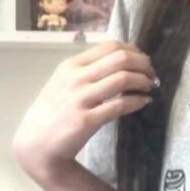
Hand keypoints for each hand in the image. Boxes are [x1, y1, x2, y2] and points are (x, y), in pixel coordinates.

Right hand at [12, 40, 155, 182]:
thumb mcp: (63, 83)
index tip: (143, 60)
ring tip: (150, 87)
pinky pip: (121, 105)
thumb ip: (87, 71)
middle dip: (143, 64)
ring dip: (144, 81)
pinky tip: (144, 102)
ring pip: (123, 78)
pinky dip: (138, 101)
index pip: (110, 46)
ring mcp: (80, 99)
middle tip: (152, 74)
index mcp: (70, 66)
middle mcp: (75, 78)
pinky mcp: (87, 120)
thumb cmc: (53, 112)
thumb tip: (122, 61)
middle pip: (121, 59)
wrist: (37, 144)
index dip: (134, 51)